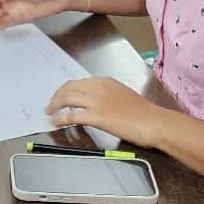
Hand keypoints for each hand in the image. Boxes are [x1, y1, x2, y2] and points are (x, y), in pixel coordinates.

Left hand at [47, 77, 162, 148]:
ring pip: (67, 98)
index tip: (60, 96)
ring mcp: (97, 102)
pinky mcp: (98, 116)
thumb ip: (107, 95)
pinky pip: (73, 115)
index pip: (78, 82)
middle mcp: (99, 88)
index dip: (65, 89)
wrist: (154, 122)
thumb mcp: (123, 95)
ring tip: (49, 112)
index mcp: (105, 82)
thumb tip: (95, 102)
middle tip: (50, 104)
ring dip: (54, 105)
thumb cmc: (144, 113)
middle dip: (56, 96)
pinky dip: (61, 118)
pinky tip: (55, 122)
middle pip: (69, 88)